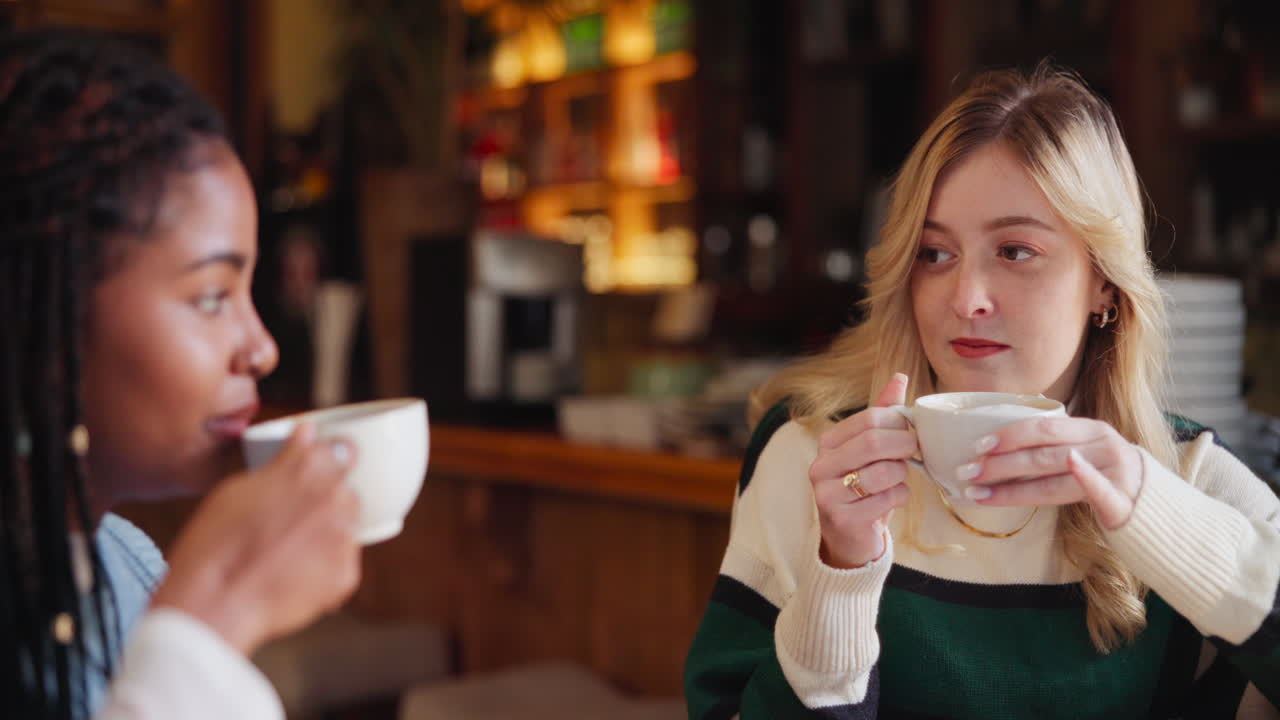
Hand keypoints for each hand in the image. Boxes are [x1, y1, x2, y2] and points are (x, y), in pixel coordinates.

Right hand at [151, 423, 361, 654]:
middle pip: (347, 490)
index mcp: (309, 467)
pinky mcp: (347, 574)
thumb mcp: (239, 487)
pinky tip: (292, 574)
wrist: (215, 602)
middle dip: (328, 499)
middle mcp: (336, 496)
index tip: (320, 469)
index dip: (330, 459)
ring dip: (329, 532)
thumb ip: (284, 459)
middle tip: (293, 520)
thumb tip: (306, 432)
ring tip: (287, 551)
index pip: (342, 448)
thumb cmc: (215, 541)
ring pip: (348, 526)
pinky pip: (343, 563)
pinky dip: (325, 568)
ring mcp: (345, 536)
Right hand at [809, 373, 916, 568]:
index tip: (910, 432)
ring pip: (883, 473)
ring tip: (897, 479)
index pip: (869, 418)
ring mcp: (827, 493)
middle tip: (915, 451)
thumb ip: (883, 415)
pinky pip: (888, 499)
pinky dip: (900, 498)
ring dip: (901, 476)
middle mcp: (821, 465)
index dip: (899, 423)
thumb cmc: (864, 489)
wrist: (850, 538)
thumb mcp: (872, 451)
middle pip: (874, 442)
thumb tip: (899, 378)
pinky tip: (892, 500)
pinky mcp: (842, 518)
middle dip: (904, 445)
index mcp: (828, 443)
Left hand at [963, 416, 1142, 529]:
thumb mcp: (1086, 451)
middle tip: (966, 471)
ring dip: (1011, 488)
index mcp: (1090, 429)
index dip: (1009, 435)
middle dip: (1000, 463)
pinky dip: (1085, 476)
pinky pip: (1098, 488)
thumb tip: (999, 443)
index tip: (977, 445)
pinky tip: (1069, 468)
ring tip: (977, 492)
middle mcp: (1101, 445)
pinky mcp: (1121, 500)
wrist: (1156, 504)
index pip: (1042, 427)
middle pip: (1042, 454)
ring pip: (1054, 478)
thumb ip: (1054, 444)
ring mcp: (1112, 471)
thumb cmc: (1108, 475)